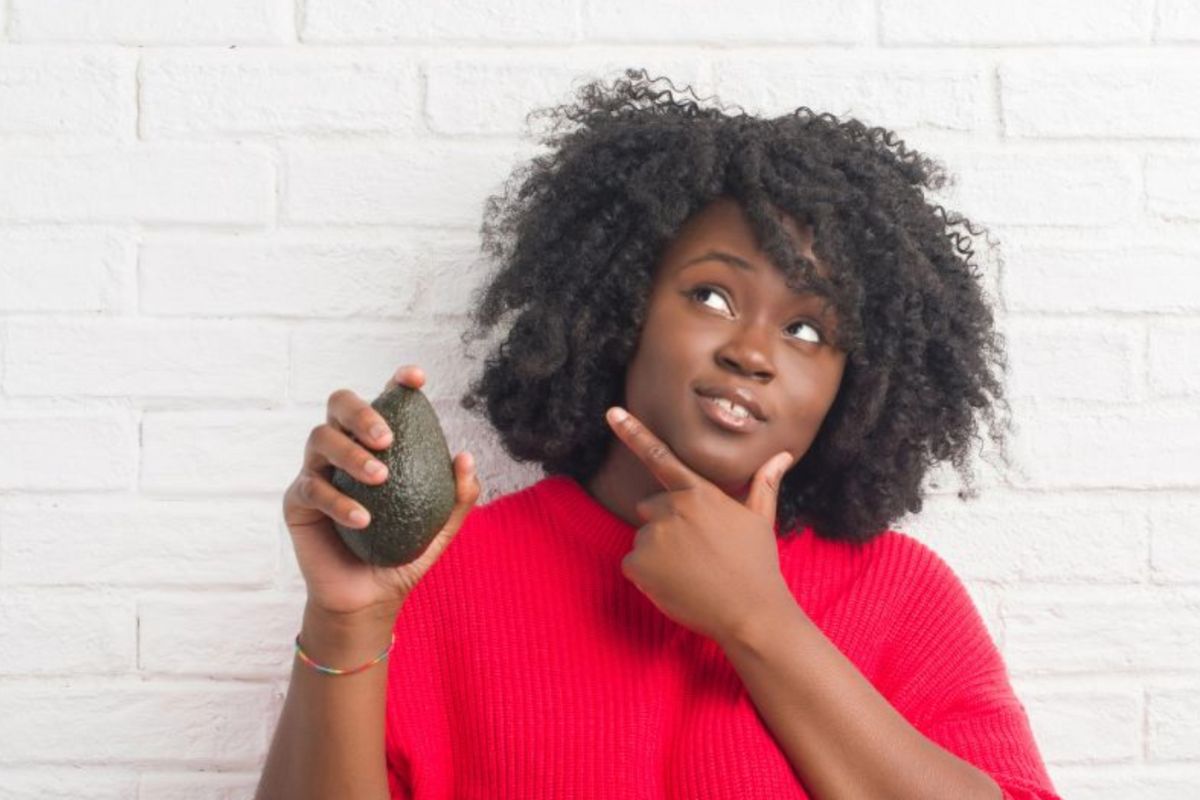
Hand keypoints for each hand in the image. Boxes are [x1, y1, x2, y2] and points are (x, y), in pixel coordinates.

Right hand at [282, 365, 480, 617]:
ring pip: (320, 438)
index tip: (416, 379)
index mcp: (378, 446)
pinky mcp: (297, 501)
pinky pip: (312, 488)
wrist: (369, 599)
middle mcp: (343, 448)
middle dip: (362, 411)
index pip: (385, 403)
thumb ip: (458, 496)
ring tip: (381, 478)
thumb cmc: (403, 555)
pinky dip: (340, 502)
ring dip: (351, 453)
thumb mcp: (440, 529)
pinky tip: (364, 520)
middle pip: (338, 403)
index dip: (397, 384)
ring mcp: (316, 471)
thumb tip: (465, 457)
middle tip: (387, 438)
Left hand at [603, 406, 795, 643]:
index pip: (660, 457)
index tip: (611, 412)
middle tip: (697, 551)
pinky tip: (676, 586)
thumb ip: (763, 484)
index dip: (633, 432)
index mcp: (699, 493)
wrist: (750, 613)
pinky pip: (632, 565)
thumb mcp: (761, 520)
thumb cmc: (757, 565)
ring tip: (692, 572)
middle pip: (650, 508)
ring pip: (644, 539)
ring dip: (659, 554)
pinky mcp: (638, 564)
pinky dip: (647, 577)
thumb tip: (783, 456)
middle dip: (666, 525)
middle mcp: (672, 508)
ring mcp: (653, 536)